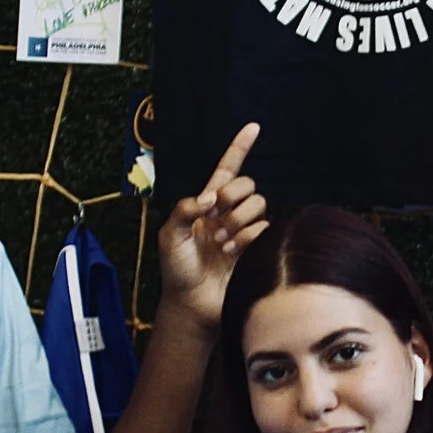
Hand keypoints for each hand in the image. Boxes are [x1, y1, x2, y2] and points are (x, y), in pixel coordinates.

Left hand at [157, 123, 267, 331]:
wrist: (192, 304)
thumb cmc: (177, 270)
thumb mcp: (169, 235)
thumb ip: (184, 209)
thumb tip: (210, 197)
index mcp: (207, 204)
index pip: (227, 169)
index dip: (240, 147)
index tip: (253, 127)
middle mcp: (228, 213)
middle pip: (247, 185)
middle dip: (233, 195)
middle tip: (216, 215)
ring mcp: (244, 231)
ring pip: (258, 205)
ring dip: (238, 221)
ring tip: (221, 243)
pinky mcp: (256, 248)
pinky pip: (263, 228)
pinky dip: (247, 238)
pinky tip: (232, 253)